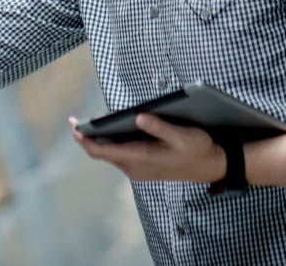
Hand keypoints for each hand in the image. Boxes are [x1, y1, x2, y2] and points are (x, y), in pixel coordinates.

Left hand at [69, 114, 226, 182]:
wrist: (211, 166)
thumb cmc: (198, 150)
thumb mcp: (183, 135)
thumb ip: (160, 127)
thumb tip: (139, 116)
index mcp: (140, 158)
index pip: (102, 151)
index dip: (84, 139)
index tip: (74, 126)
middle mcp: (134, 167)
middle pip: (101, 153)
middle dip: (86, 137)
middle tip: (75, 121)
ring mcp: (137, 168)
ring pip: (109, 153)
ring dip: (99, 139)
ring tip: (90, 122)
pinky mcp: (141, 166)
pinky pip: (118, 154)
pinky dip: (110, 142)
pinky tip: (110, 128)